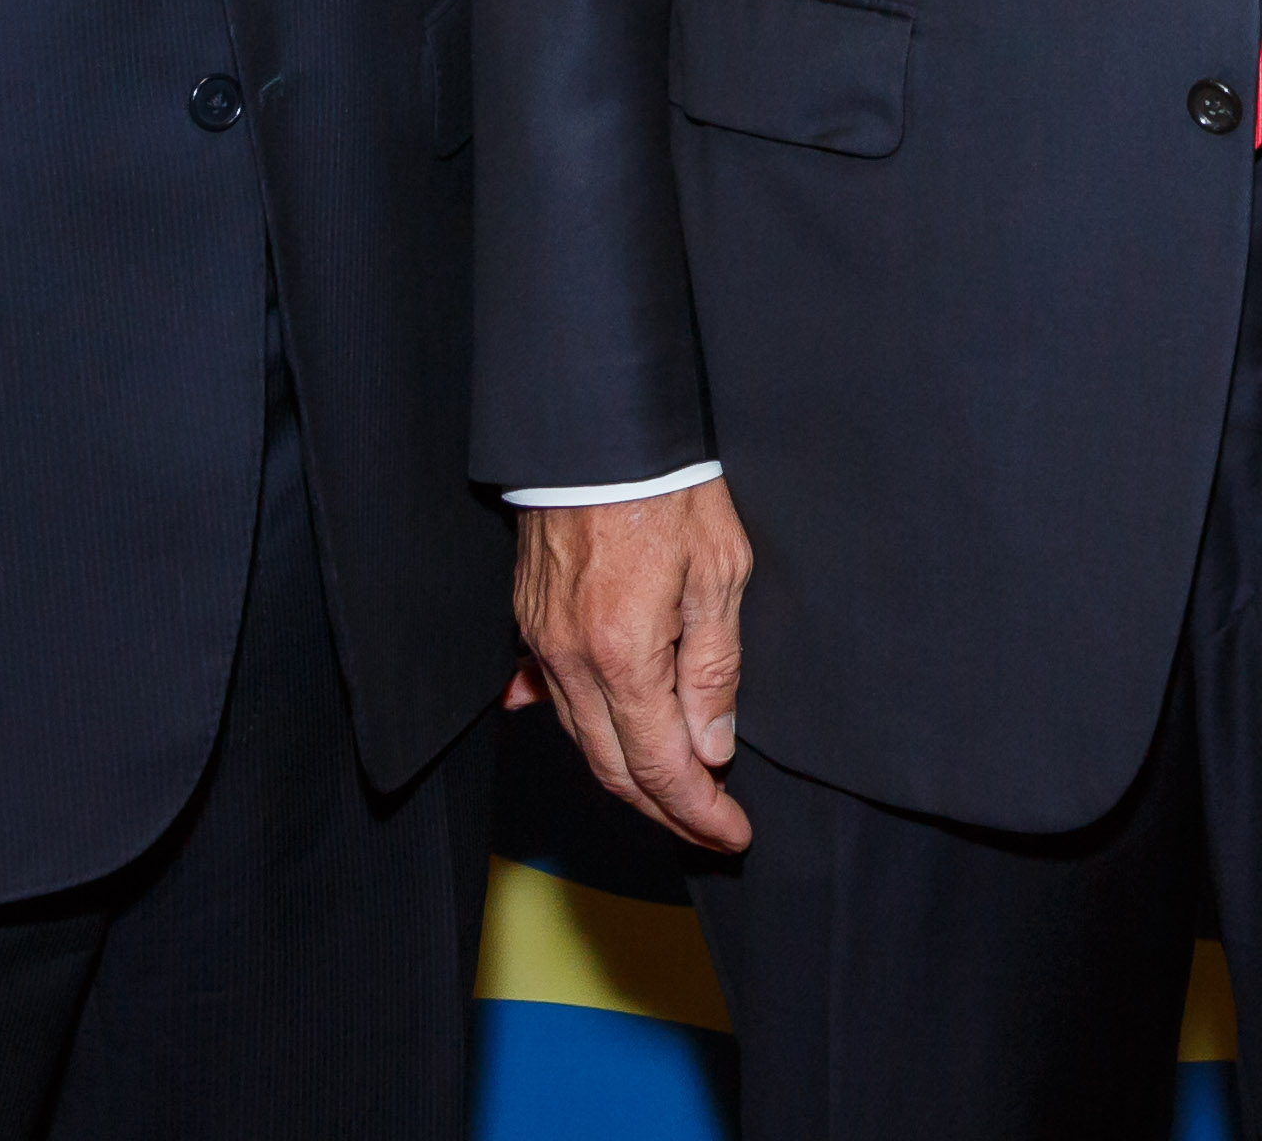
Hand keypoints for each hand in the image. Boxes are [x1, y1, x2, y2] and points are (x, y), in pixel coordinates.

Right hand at [516, 480, 757, 854]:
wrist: (597, 426)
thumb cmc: (668, 488)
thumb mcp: (720, 573)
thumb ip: (714, 669)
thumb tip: (711, 747)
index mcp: (624, 655)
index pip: (662, 765)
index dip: (698, 811)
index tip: (731, 833)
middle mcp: (571, 660)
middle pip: (613, 767)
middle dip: (663, 810)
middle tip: (708, 827)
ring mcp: (541, 640)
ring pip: (580, 737)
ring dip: (626, 775)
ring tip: (672, 792)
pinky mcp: (530, 617)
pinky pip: (550, 693)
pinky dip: (577, 726)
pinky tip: (592, 738)